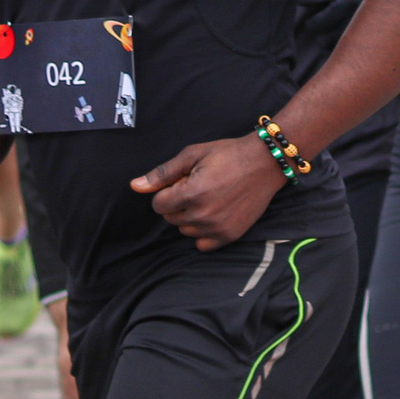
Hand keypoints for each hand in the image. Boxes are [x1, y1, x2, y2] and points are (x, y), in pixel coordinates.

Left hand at [132, 135, 287, 250]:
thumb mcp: (192, 155)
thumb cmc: (228, 154)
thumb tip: (134, 186)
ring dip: (190, 217)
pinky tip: (214, 214)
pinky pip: (202, 244)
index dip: (168, 191)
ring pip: (185, 230)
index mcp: (191, 194)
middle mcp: (203, 215)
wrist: (265, 163)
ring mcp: (217, 228)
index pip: (158, 205)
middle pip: (171, 218)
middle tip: (199, 186)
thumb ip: (162, 173)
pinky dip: (203, 232)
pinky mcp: (230, 235)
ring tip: (209, 198)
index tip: (184, 180)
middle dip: (178, 203)